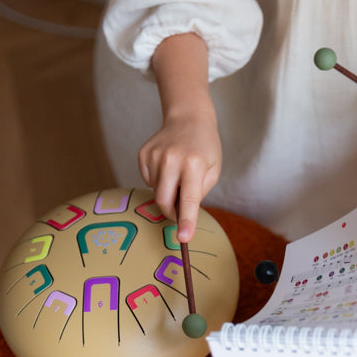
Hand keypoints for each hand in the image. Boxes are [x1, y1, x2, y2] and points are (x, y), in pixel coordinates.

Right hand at [144, 32, 219, 241]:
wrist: (188, 117)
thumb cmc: (205, 148)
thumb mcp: (213, 170)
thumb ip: (198, 194)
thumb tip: (181, 214)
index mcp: (193, 164)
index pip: (189, 199)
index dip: (186, 221)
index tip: (183, 238)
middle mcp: (171, 159)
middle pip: (163, 201)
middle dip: (172, 212)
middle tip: (180, 211)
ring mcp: (154, 156)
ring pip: (155, 192)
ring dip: (167, 192)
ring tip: (178, 174)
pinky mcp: (143, 154)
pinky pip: (148, 181)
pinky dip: (158, 181)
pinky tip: (167, 167)